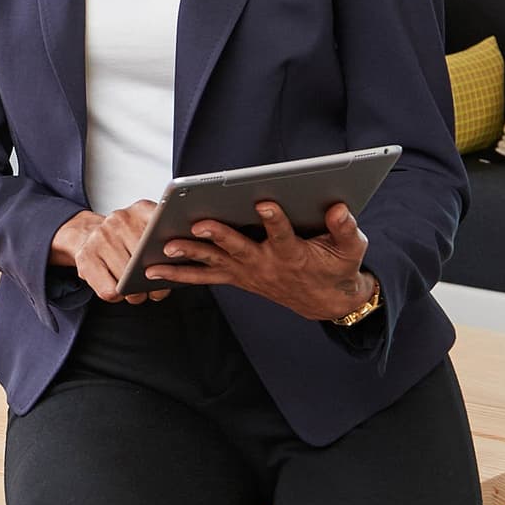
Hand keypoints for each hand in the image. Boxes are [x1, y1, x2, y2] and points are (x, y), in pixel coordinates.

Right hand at [51, 202, 168, 303]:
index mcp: (142, 210)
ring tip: (137, 292)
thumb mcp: (147, 229)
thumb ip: (168, 239)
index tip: (176, 264)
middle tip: (156, 290)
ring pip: (127, 279)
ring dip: (136, 294)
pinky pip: (110, 291)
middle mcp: (120, 219)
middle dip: (154, 282)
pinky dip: (117, 296)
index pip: (165, 232)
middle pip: (146, 261)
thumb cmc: (124, 239)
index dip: (173, 251)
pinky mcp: (85, 257)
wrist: (84, 234)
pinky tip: (118, 289)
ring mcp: (101, 237)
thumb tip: (183, 263)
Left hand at [141, 198, 377, 322]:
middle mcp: (266, 264)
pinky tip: (152, 270)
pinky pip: (204, 277)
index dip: (274, 219)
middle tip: (199, 223)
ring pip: (214, 263)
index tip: (263, 202)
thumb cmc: (338, 267)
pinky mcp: (236, 277)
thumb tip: (340, 207)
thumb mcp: (351, 249)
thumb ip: (346, 228)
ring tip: (162, 251)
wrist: (326, 302)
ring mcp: (247, 272)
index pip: (283, 234)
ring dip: (188, 257)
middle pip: (238, 248)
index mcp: (294, 253)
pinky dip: (179, 274)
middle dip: (218, 235)